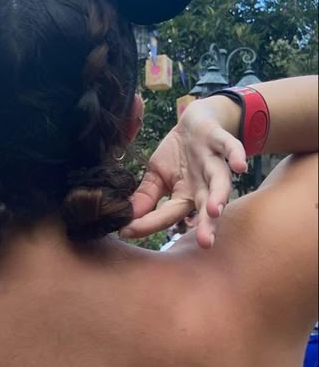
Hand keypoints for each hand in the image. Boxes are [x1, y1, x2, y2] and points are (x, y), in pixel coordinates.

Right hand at [122, 99, 247, 248]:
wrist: (196, 122)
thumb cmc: (177, 153)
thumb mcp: (156, 174)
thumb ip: (146, 196)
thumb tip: (125, 216)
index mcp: (188, 196)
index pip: (167, 213)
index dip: (148, 222)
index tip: (127, 231)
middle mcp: (205, 185)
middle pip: (206, 208)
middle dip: (206, 226)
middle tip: (204, 244)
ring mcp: (213, 162)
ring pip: (220, 181)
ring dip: (219, 196)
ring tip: (214, 211)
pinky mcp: (219, 140)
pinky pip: (230, 147)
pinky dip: (236, 155)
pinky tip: (240, 166)